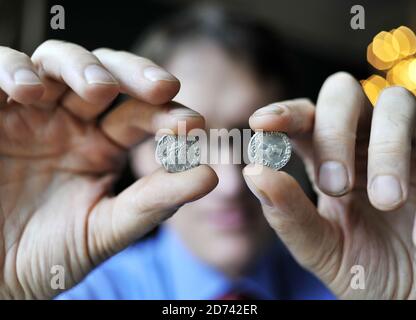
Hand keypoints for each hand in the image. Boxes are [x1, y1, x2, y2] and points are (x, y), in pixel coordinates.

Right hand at [0, 40, 217, 298]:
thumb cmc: (47, 255)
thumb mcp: (105, 230)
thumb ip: (154, 203)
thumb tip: (211, 176)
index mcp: (102, 146)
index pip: (141, 115)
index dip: (167, 114)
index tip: (192, 126)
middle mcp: (70, 122)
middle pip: (109, 74)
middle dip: (136, 75)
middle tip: (163, 88)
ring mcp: (30, 112)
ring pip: (59, 62)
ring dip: (82, 66)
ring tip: (99, 89)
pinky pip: (0, 69)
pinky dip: (14, 70)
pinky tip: (30, 92)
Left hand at [243, 72, 415, 298]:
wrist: (412, 296)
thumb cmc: (364, 271)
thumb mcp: (321, 248)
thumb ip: (288, 215)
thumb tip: (254, 172)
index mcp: (327, 159)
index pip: (303, 119)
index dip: (284, 114)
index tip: (262, 123)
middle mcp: (364, 143)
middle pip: (343, 93)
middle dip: (334, 131)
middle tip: (335, 185)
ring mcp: (407, 147)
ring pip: (396, 103)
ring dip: (386, 147)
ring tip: (386, 202)